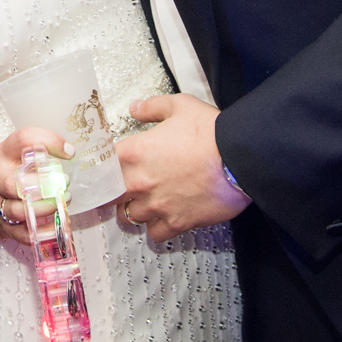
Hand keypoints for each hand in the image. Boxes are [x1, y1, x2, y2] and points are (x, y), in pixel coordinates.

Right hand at [0, 126, 74, 245]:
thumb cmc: (8, 175)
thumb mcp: (16, 155)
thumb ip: (40, 151)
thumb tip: (69, 152)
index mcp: (3, 155)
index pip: (22, 140)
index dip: (49, 143)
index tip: (68, 152)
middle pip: (13, 183)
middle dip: (41, 185)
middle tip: (62, 183)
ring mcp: (0, 205)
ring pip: (18, 210)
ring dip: (44, 208)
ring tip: (61, 202)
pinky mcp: (6, 227)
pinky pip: (24, 233)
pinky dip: (42, 231)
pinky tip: (55, 226)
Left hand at [115, 94, 249, 242]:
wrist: (240, 158)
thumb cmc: (211, 132)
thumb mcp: (179, 106)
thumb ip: (152, 107)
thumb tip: (136, 108)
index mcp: (134, 152)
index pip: (101, 167)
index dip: (102, 168)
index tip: (105, 170)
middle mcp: (140, 182)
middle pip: (109, 197)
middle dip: (114, 193)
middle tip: (121, 189)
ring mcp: (157, 205)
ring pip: (129, 217)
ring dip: (134, 210)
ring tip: (144, 202)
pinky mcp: (177, 222)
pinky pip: (155, 234)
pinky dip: (156, 228)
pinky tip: (162, 218)